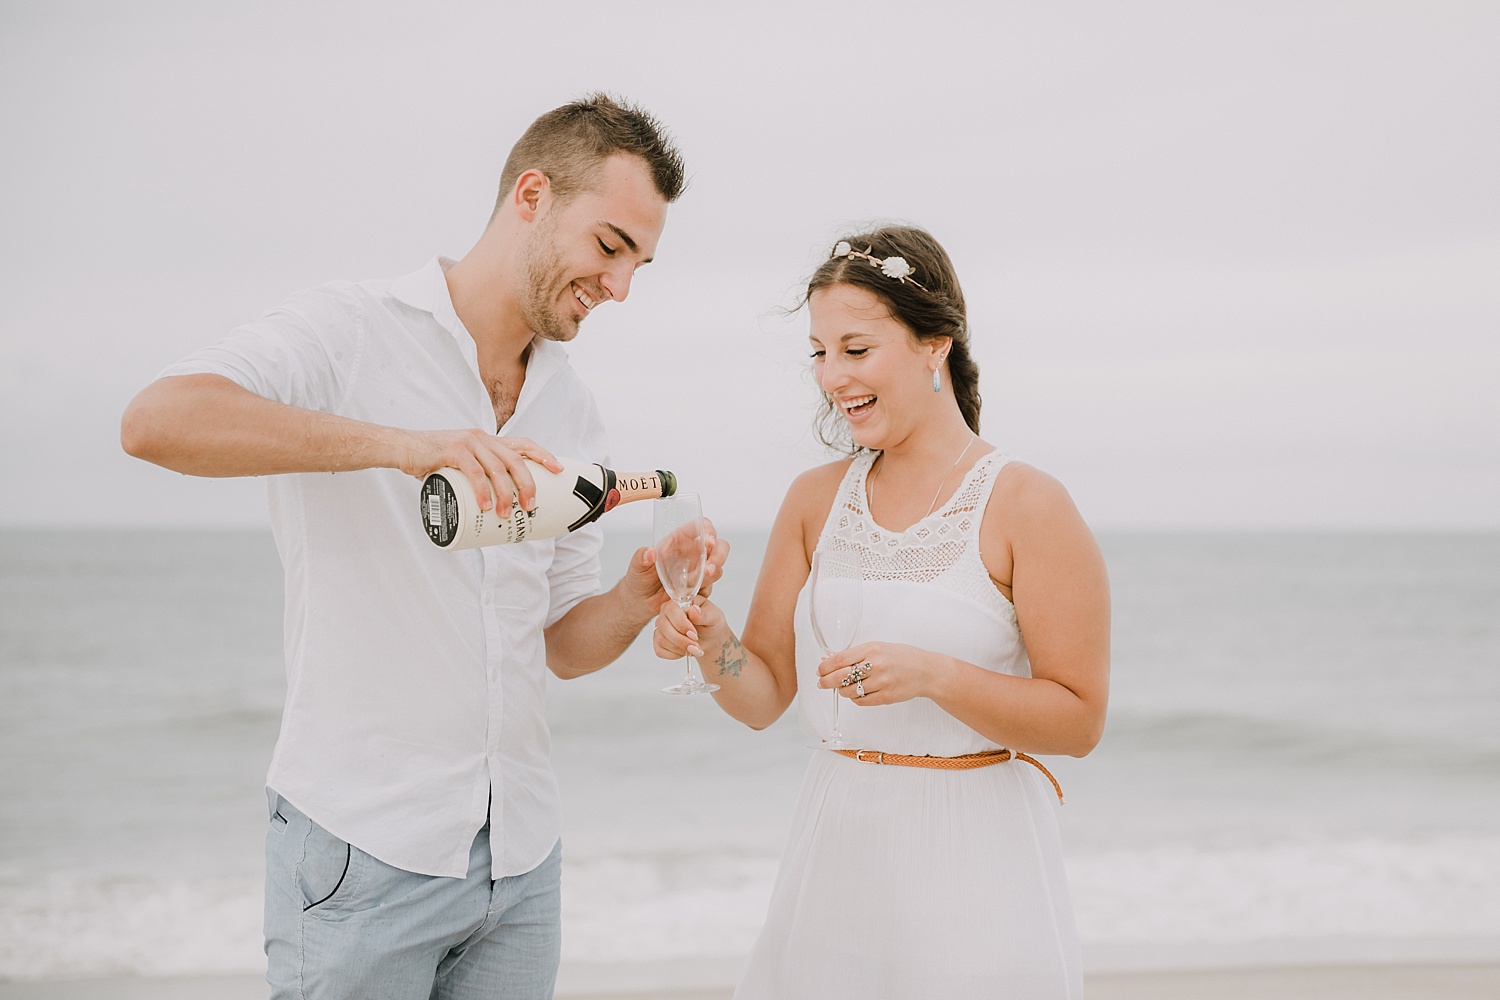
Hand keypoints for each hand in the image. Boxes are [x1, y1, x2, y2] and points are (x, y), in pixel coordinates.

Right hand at [398, 430, 561, 512]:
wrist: (402, 447)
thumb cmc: (432, 460)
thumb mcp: (461, 465)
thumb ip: (476, 477)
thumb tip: (492, 508)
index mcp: (488, 441)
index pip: (523, 444)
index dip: (543, 455)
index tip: (558, 469)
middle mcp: (482, 438)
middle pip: (515, 460)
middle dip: (528, 484)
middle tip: (531, 506)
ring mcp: (468, 442)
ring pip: (497, 468)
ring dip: (506, 493)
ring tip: (507, 513)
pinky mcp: (452, 450)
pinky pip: (474, 472)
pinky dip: (482, 490)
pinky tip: (485, 505)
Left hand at [634, 518, 729, 612]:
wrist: (640, 601)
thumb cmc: (639, 577)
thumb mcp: (636, 566)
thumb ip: (641, 557)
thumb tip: (649, 552)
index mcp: (679, 539)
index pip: (701, 526)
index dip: (709, 531)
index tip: (708, 541)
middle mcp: (692, 552)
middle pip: (719, 545)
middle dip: (719, 555)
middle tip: (710, 569)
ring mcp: (698, 570)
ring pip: (717, 567)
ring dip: (711, 575)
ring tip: (691, 585)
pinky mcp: (700, 586)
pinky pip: (711, 586)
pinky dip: (704, 590)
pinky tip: (689, 594)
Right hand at [651, 598, 727, 660]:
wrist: (711, 636)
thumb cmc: (711, 622)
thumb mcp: (714, 616)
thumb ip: (704, 614)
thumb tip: (694, 610)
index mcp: (678, 602)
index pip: (671, 610)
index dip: (681, 624)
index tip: (694, 634)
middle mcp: (666, 613)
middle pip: (664, 626)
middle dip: (681, 640)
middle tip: (696, 645)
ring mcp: (661, 627)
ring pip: (661, 639)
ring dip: (679, 648)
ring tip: (694, 650)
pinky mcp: (659, 641)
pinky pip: (659, 650)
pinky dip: (673, 655)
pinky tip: (685, 652)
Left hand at [816, 642, 946, 705]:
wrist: (926, 671)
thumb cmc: (901, 657)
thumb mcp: (878, 647)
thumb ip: (855, 654)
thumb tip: (829, 660)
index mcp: (872, 649)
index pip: (839, 659)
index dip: (825, 667)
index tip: (820, 670)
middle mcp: (876, 665)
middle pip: (840, 677)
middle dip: (826, 682)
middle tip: (822, 683)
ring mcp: (881, 682)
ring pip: (849, 691)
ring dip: (842, 691)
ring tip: (844, 687)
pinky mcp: (886, 697)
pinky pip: (861, 701)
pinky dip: (855, 698)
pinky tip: (858, 693)